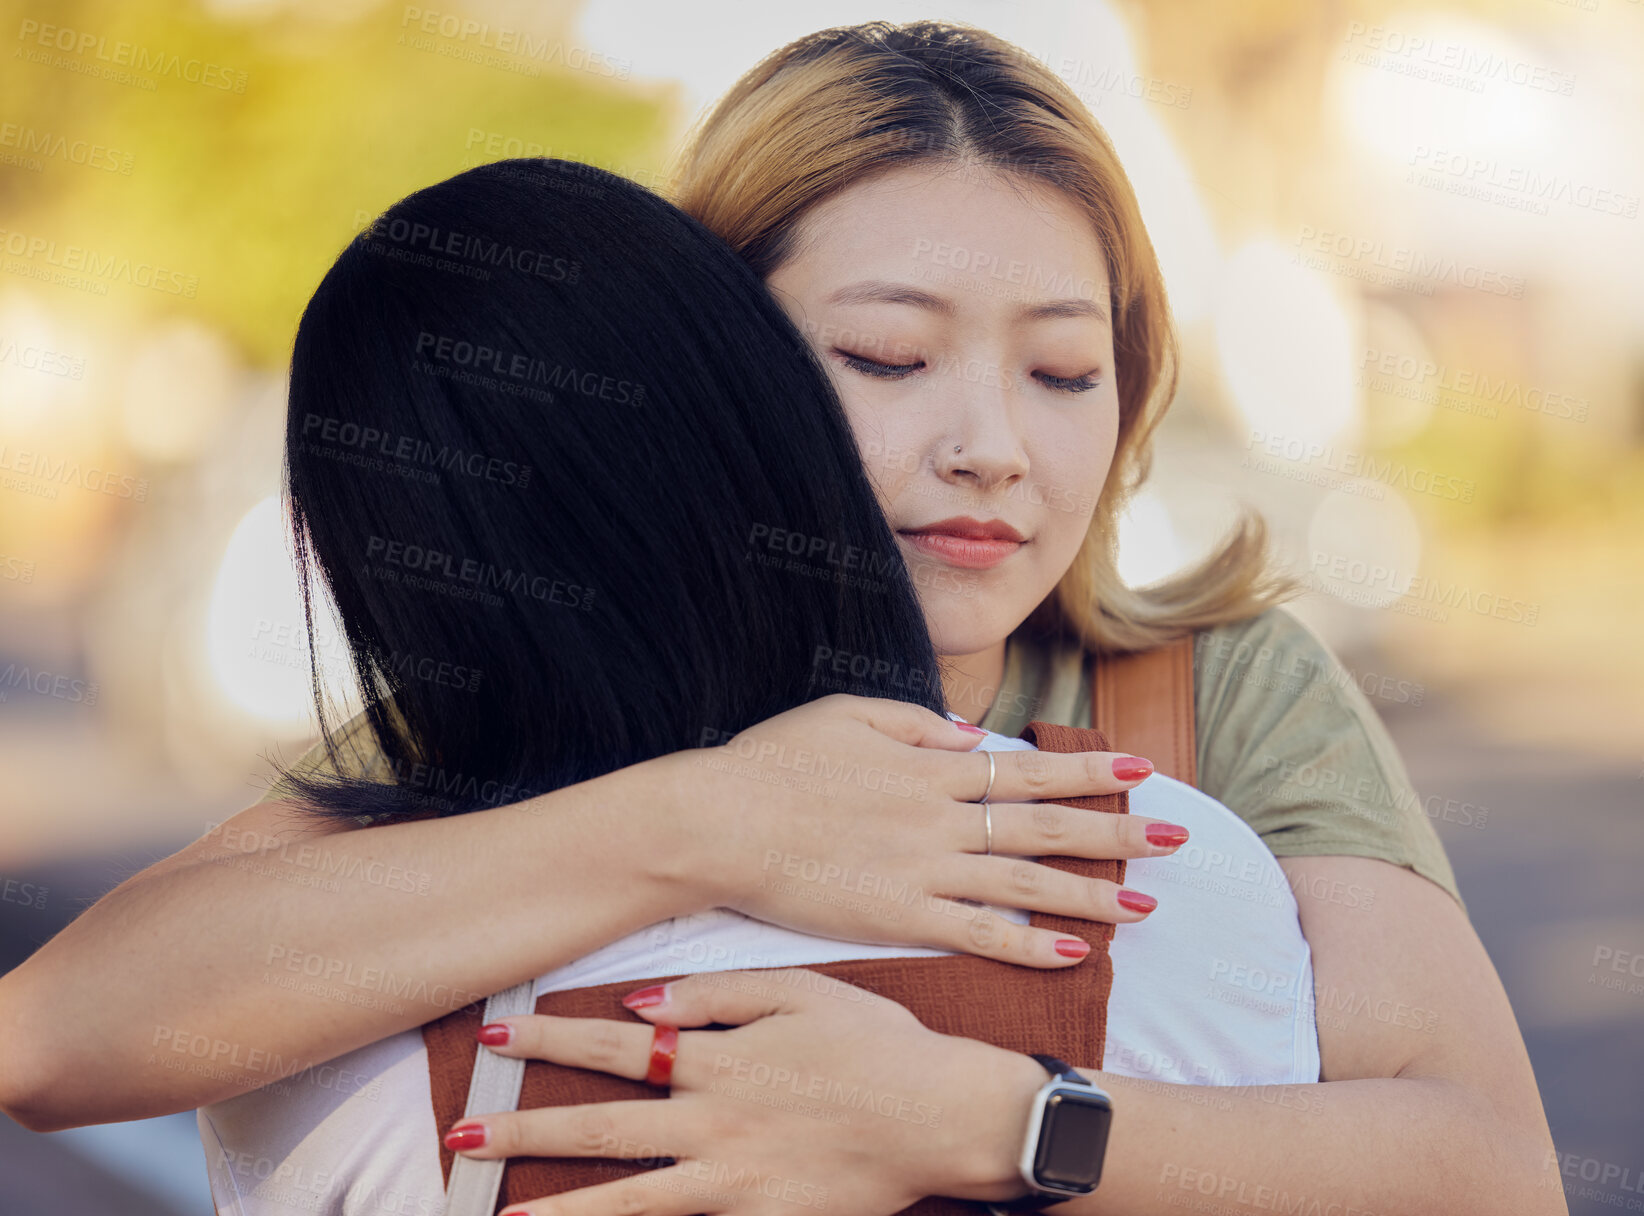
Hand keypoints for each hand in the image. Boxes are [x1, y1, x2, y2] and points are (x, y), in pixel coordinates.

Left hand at [445, 968, 1049, 1215]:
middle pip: (601, 1129)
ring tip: (499, 1214)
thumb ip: (719, 994)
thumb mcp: (802, 991)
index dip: (551, 1041)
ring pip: (628, 1202)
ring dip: (558, 1204)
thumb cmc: (877, 1045)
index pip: (616, 1048)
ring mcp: (733, 1182)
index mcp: (720, 1060)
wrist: (943, 1117)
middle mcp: (713, 1124)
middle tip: (460, 1136)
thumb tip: (639, 1005)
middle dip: (524, 1131)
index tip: (496, 1038)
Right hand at [638, 694, 1181, 966]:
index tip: (1139, 771)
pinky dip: (1029, 944)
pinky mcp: (900, 916)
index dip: (1088, 770)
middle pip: (1046, 823)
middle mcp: (941, 816)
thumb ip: (916, 724)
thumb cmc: (774, 762)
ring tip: (1146, 903)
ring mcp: (925, 868)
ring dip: (1092, 893)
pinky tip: (1073, 954)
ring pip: (1028, 882)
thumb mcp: (847, 713)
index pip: (1028, 768)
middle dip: (1116, 831)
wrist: (720, 820)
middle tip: (1174, 837)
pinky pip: (980, 933)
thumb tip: (974, 740)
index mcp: (930, 765)